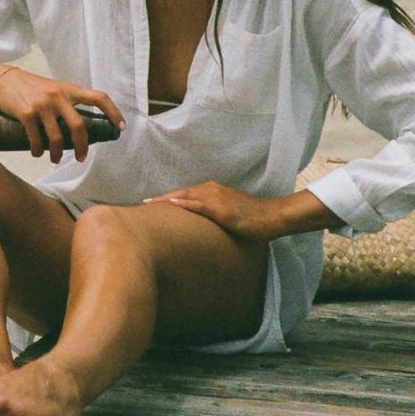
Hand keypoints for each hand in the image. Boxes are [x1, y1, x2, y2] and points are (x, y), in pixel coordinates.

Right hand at [0, 68, 124, 164]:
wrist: (3, 79)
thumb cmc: (32, 88)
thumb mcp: (54, 89)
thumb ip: (68, 102)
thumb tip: (80, 128)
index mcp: (70, 89)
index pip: (99, 97)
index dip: (113, 112)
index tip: (121, 127)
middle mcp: (58, 96)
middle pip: (79, 126)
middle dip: (82, 146)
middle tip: (81, 158)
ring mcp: (42, 105)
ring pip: (57, 138)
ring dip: (57, 154)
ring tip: (55, 159)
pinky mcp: (26, 113)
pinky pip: (36, 139)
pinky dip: (37, 150)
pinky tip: (37, 153)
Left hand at [144, 180, 277, 243]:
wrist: (272, 216)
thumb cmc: (252, 217)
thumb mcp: (229, 212)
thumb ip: (213, 214)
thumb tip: (201, 225)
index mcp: (212, 191)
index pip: (185, 194)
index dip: (167, 198)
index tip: (151, 203)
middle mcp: (212, 190)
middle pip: (181, 193)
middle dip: (162, 198)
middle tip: (143, 204)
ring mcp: (216, 198)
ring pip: (186, 196)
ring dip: (166, 199)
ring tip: (149, 204)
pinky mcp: (222, 209)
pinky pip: (199, 205)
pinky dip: (184, 204)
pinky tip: (171, 205)